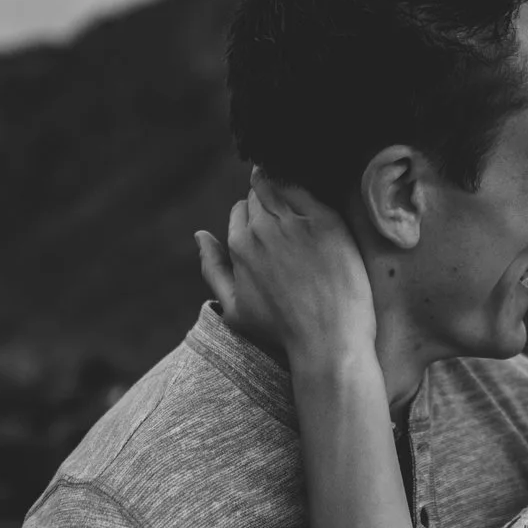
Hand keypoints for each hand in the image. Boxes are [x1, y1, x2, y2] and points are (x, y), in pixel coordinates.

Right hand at [193, 171, 374, 374]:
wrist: (328, 341)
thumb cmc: (281, 331)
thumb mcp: (233, 308)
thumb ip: (212, 268)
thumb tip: (199, 235)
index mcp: (239, 246)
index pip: (240, 210)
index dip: (252, 218)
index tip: (269, 230)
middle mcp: (263, 229)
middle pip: (260, 194)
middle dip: (268, 201)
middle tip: (289, 221)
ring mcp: (295, 223)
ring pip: (281, 186)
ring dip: (285, 189)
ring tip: (300, 209)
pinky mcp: (326, 221)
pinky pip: (308, 190)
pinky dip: (306, 190)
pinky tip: (314, 207)